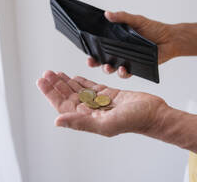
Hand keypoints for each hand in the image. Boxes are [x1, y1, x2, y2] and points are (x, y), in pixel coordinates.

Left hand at [36, 70, 167, 136]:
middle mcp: (91, 110)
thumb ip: (81, 122)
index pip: (63, 105)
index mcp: (88, 118)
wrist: (154, 113)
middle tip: (46, 73)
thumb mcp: (105, 123)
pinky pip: (91, 87)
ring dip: (66, 81)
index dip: (51, 93)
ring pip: (78, 90)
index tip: (42, 81)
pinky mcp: (109, 94)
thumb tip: (57, 121)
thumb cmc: (134, 121)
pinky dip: (81, 81)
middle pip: (68, 95)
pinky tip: (73, 76)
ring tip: (55, 72)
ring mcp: (100, 101)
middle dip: (56, 84)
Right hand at [87, 11, 178, 77]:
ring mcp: (126, 61)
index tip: (86, 48)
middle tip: (91, 61)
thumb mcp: (136, 20)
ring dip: (107, 69)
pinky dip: (123, 73)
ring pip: (112, 69)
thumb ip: (122, 17)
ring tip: (107, 66)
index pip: (99, 46)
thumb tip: (106, 14)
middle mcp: (119, 52)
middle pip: (101, 59)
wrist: (170, 39)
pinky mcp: (135, 68)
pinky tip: (123, 69)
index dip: (91, 48)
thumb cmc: (153, 28)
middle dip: (94, 62)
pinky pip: (126, 74)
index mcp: (116, 40)